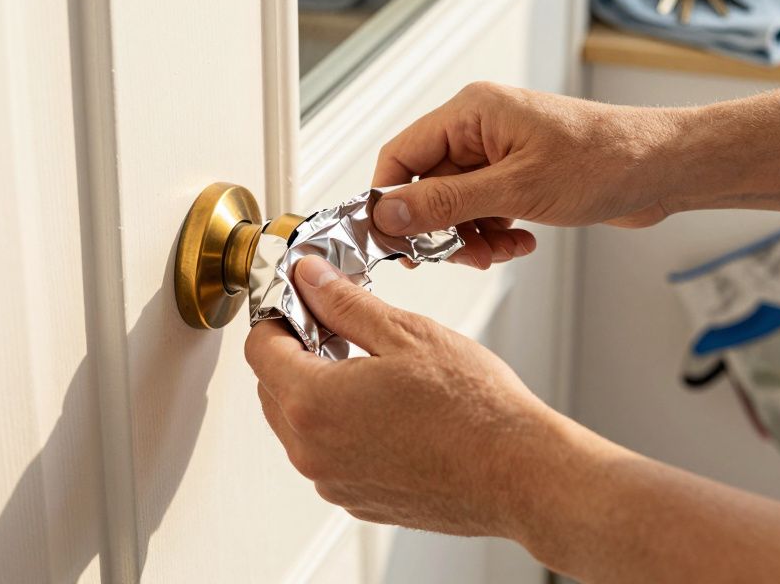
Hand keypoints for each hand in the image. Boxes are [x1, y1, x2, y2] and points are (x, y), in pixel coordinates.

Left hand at [244, 255, 587, 540]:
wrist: (520, 473)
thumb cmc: (475, 409)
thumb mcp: (405, 333)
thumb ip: (345, 304)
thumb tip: (310, 279)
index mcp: (313, 403)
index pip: (259, 349)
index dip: (279, 316)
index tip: (304, 304)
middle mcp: (312, 452)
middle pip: (272, 388)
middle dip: (296, 353)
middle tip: (341, 330)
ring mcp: (334, 483)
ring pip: (300, 425)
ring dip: (319, 392)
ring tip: (373, 369)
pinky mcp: (359, 501)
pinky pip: (330, 455)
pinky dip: (344, 429)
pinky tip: (389, 410)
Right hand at [372, 81, 681, 266]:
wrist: (662, 169)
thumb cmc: (603, 161)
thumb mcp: (515, 189)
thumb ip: (445, 203)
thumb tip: (388, 215)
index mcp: (471, 113)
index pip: (400, 155)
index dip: (391, 201)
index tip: (393, 243)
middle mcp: (479, 128)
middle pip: (425, 186)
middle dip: (441, 228)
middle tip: (463, 256)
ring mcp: (498, 153)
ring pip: (454, 205)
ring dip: (470, 237)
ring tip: (499, 251)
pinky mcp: (517, 175)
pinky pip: (483, 211)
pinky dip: (494, 234)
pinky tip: (520, 243)